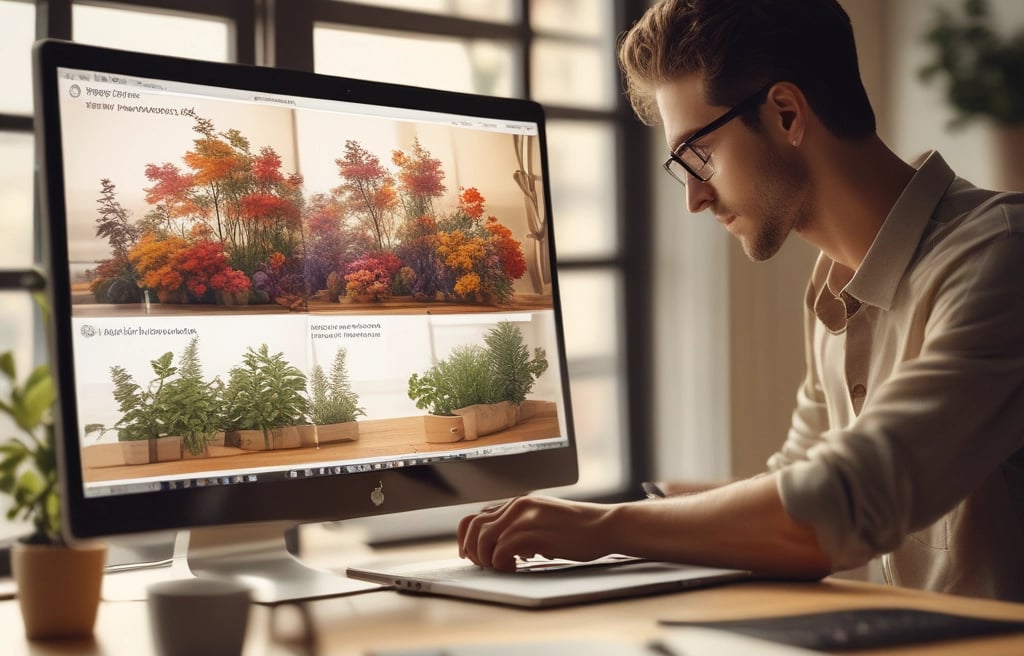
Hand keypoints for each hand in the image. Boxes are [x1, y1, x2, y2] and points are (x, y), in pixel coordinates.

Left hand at [457, 496, 616, 571]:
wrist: (606, 525)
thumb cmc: (579, 529)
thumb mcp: (544, 521)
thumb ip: (523, 527)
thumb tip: (502, 547)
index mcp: (518, 503)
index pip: (476, 517)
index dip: (466, 538)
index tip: (469, 554)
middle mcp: (518, 506)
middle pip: (474, 527)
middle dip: (472, 550)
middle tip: (484, 566)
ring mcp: (525, 518)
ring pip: (485, 539)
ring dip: (487, 559)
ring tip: (502, 568)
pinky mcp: (535, 532)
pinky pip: (502, 550)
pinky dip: (502, 563)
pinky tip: (515, 569)